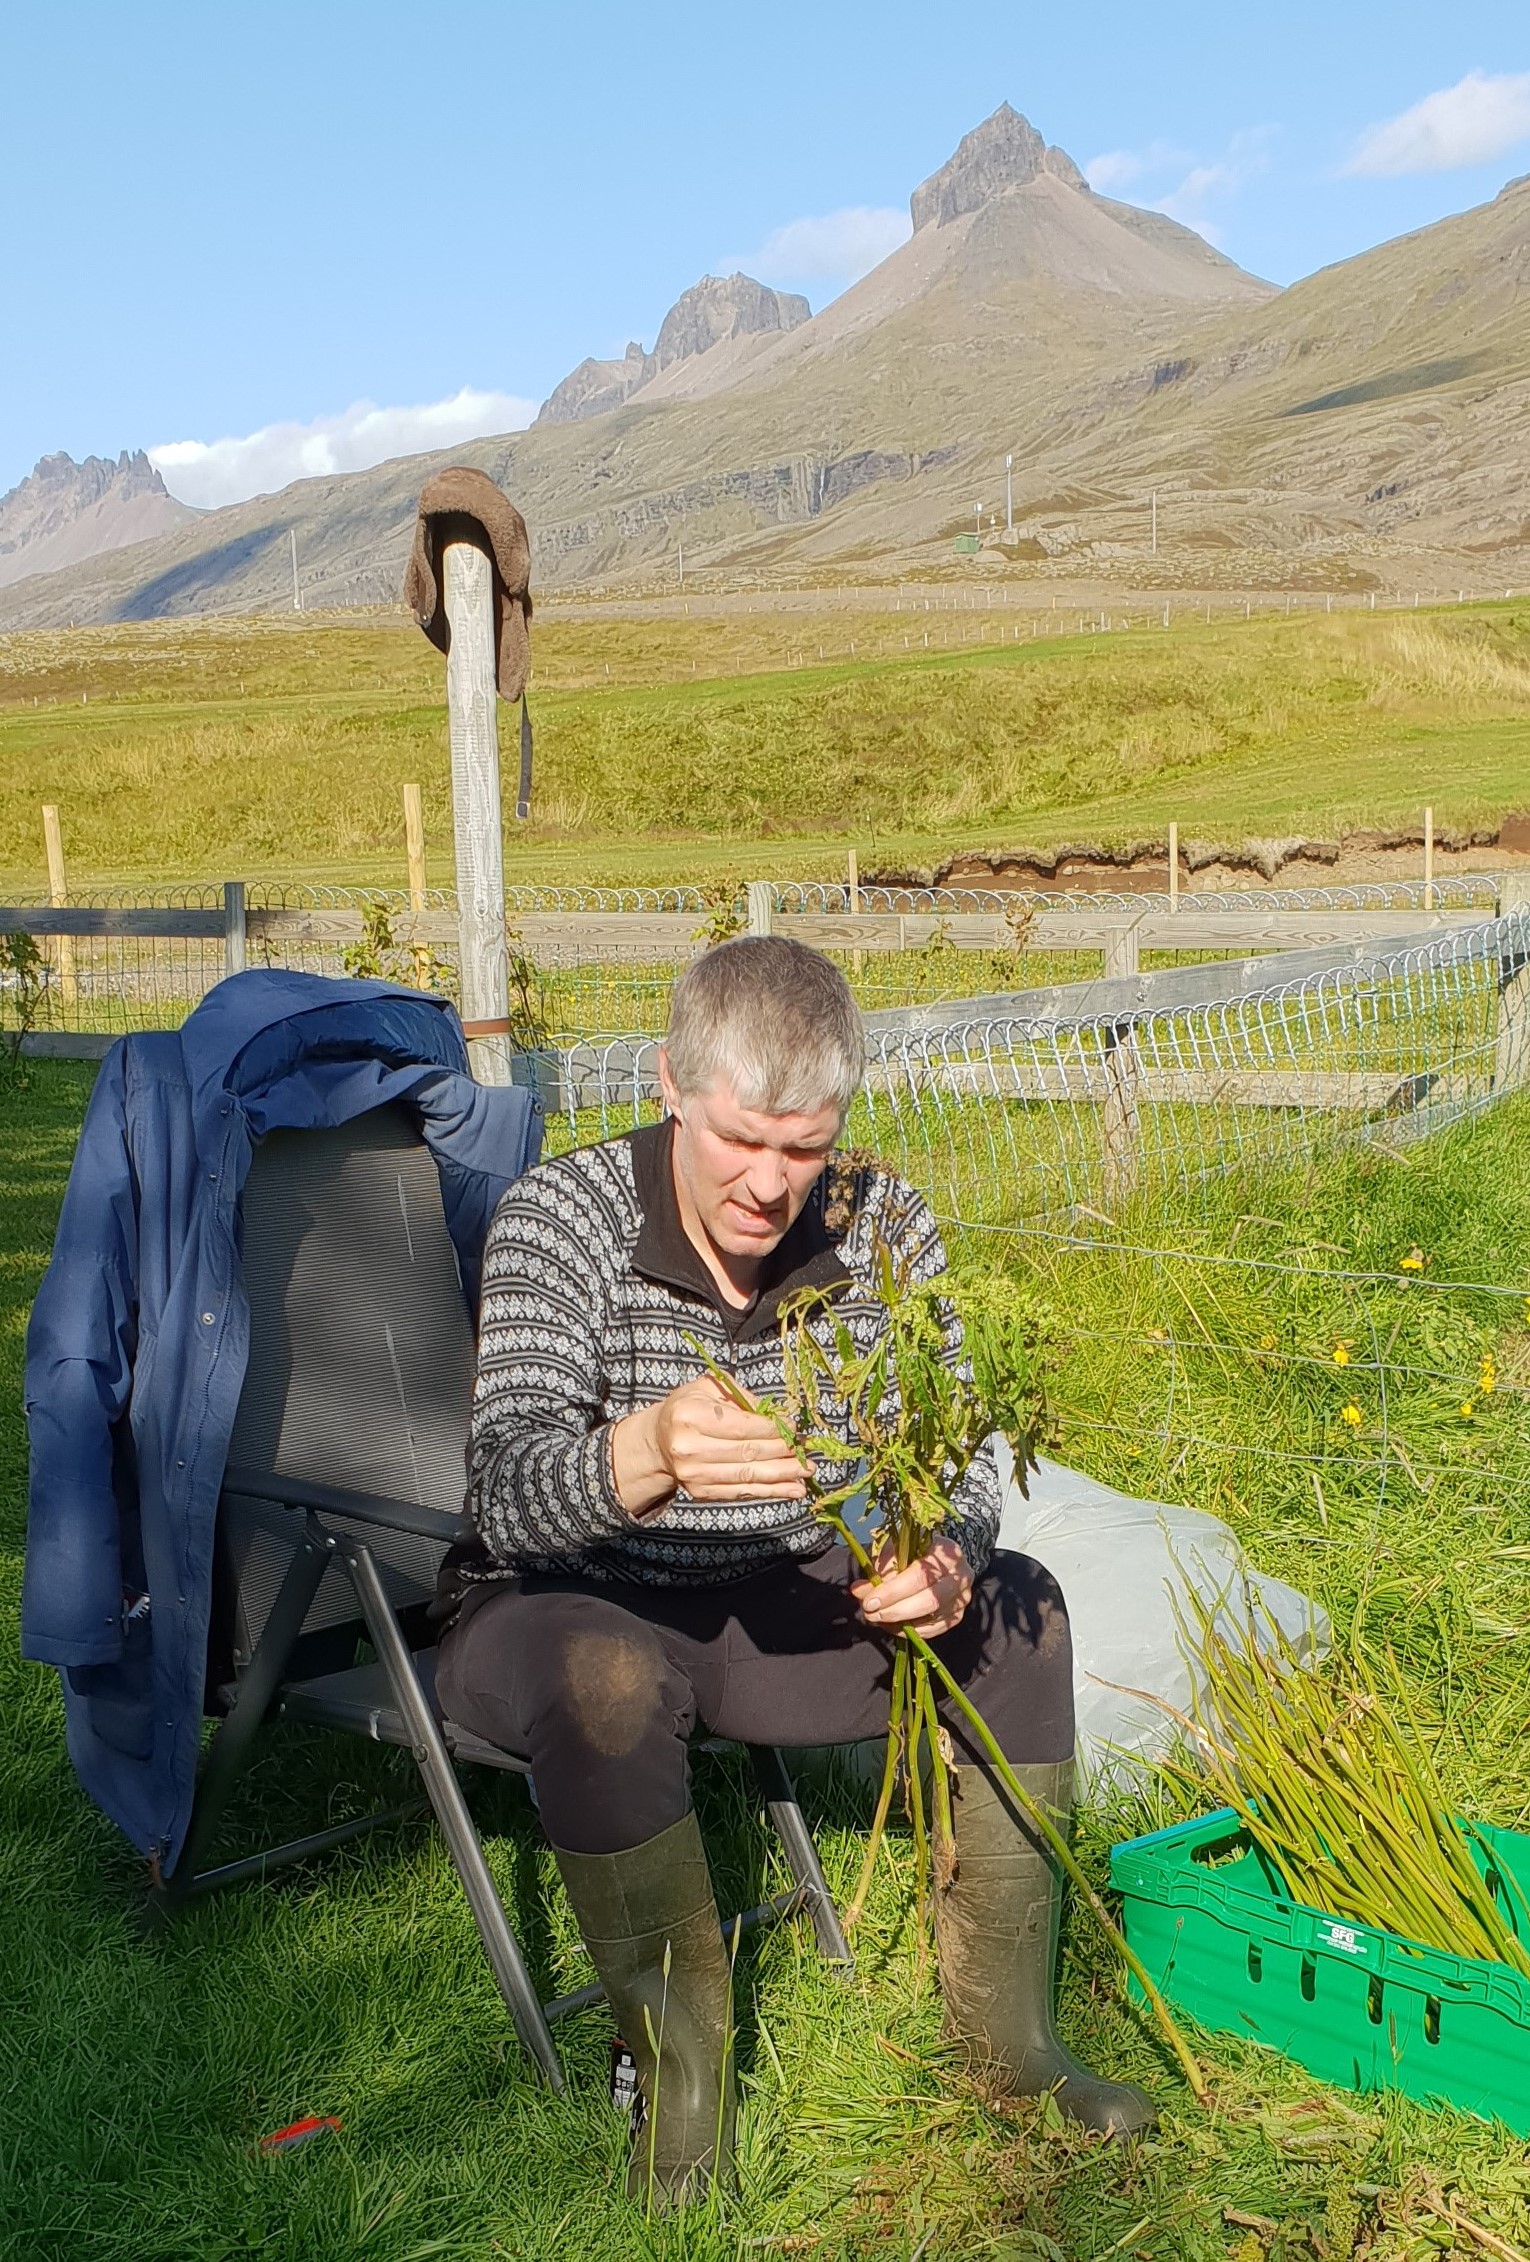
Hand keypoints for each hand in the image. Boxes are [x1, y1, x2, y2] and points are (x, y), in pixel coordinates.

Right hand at [612, 1375, 809, 1516]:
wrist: (660, 1440)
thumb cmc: (690, 1407)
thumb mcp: (709, 1388)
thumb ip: (743, 1398)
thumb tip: (780, 1416)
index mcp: (689, 1416)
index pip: (740, 1427)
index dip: (772, 1429)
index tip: (794, 1428)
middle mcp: (688, 1448)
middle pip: (747, 1453)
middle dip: (782, 1453)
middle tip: (806, 1451)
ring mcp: (693, 1475)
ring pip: (748, 1477)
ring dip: (782, 1476)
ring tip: (807, 1472)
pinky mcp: (700, 1493)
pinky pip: (742, 1492)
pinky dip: (771, 1492)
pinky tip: (793, 1490)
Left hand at [852, 1534, 973, 1638]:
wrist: (938, 1557)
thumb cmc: (915, 1550)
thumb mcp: (897, 1549)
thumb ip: (880, 1568)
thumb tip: (859, 1590)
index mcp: (946, 1550)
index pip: (920, 1575)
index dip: (893, 1591)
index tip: (869, 1601)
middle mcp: (961, 1574)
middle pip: (929, 1600)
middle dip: (896, 1610)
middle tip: (870, 1613)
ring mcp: (962, 1597)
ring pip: (932, 1618)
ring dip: (901, 1622)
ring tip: (878, 1619)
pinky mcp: (957, 1614)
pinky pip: (934, 1629)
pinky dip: (911, 1631)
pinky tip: (892, 1626)